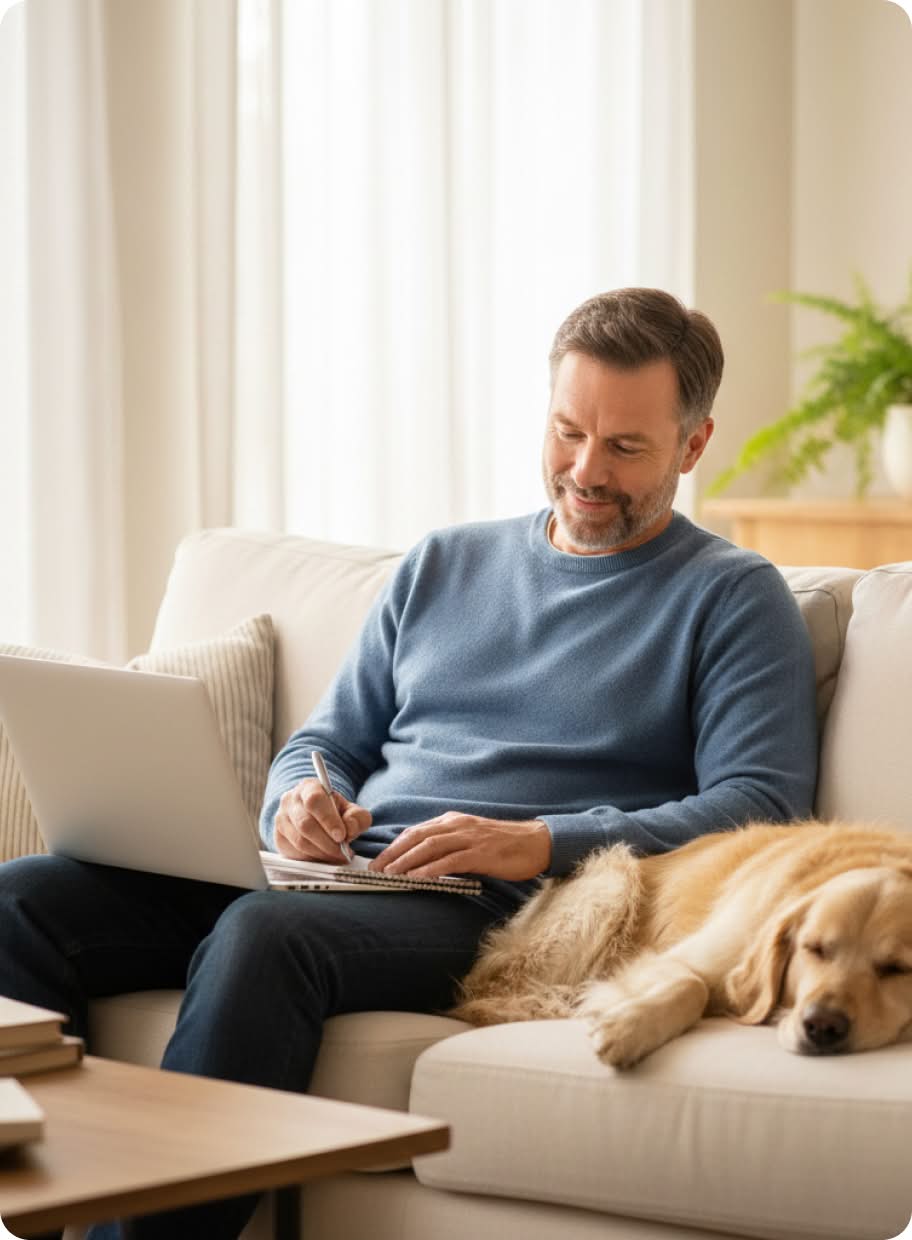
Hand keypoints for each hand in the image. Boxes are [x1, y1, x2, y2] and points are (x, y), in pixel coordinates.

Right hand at [274, 778, 371, 862]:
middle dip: (327, 842)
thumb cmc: (335, 812)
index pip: (314, 800)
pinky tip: (324, 857)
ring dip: (321, 853)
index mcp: (309, 787)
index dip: (328, 819)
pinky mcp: (279, 837)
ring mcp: (281, 818)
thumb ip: (357, 817)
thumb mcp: (352, 811)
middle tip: (343, 852)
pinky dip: (312, 858)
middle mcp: (291, 800)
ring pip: (300, 840)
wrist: (318, 818)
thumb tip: (349, 828)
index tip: (341, 835)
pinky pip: (294, 852)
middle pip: (305, 824)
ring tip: (337, 856)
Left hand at [368, 812, 551, 880]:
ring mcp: (468, 837)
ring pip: (429, 847)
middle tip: (374, 870)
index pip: (416, 831)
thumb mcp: (470, 839)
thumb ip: (449, 845)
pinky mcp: (480, 853)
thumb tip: (423, 861)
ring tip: (389, 874)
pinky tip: (417, 878)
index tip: (378, 861)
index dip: (394, 846)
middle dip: (392, 854)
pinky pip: (450, 860)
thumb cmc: (504, 844)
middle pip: (416, 837)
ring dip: (406, 861)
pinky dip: (430, 869)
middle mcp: (457, 825)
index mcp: (452, 820)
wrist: (536, 842)